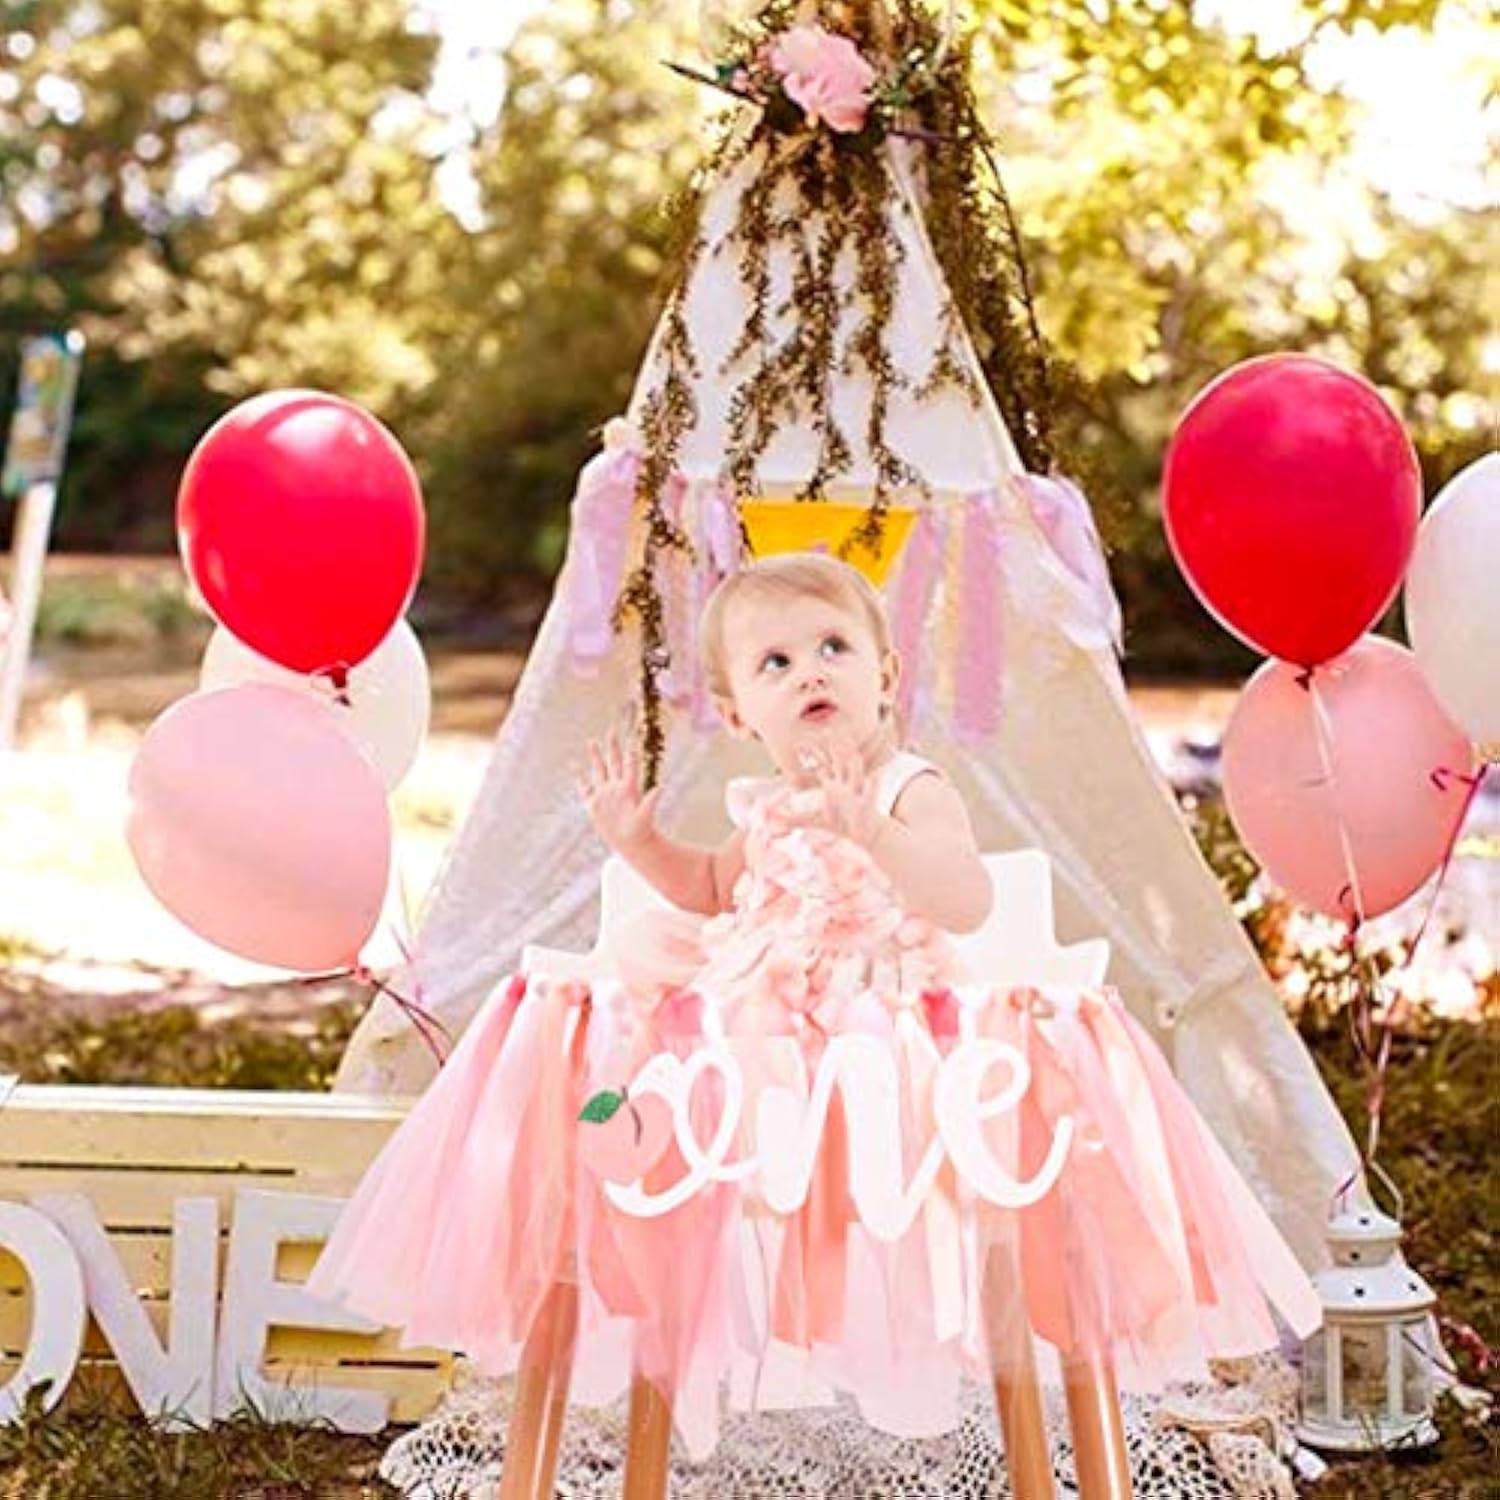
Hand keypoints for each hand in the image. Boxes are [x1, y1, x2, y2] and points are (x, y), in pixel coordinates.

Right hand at [577, 729, 660, 855]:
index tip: (631, 736)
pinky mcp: (594, 804)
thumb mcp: (645, 815)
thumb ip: (651, 801)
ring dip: (596, 756)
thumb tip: (661, 787)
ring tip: (592, 741)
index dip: (630, 751)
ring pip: (599, 769)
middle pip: (614, 762)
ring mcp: (605, 794)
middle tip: (611, 730)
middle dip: (612, 746)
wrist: (631, 843)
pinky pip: (585, 787)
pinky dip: (579, 777)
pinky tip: (574, 766)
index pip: (630, 764)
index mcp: (629, 787)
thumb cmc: (641, 830)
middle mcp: (616, 787)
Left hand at [800, 740, 880, 846]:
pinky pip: (870, 795)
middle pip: (839, 761)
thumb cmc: (840, 824)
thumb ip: (794, 818)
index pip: (822, 766)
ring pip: (856, 772)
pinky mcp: (866, 806)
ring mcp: (856, 793)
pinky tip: (872, 779)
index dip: (812, 754)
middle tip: (826, 730)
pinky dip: (872, 787)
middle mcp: (845, 785)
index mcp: (833, 787)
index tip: (800, 743)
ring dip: (853, 761)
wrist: (863, 834)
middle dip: (833, 747)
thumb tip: (773, 819)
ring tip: (850, 748)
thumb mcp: (814, 820)